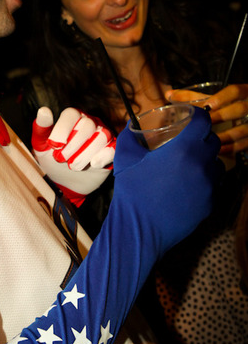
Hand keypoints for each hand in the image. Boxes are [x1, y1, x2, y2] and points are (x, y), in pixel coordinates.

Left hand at [32, 107, 115, 206]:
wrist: (64, 183)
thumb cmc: (52, 160)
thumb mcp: (41, 146)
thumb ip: (41, 128)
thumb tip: (44, 111)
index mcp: (72, 117)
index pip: (71, 114)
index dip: (62, 129)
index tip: (54, 146)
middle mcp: (89, 122)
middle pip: (88, 124)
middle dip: (73, 144)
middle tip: (60, 159)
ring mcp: (102, 136)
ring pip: (102, 136)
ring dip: (85, 153)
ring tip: (73, 166)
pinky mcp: (111, 151)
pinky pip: (114, 148)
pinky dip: (103, 156)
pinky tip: (93, 164)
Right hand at [112, 106, 221, 254]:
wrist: (138, 229)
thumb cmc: (131, 190)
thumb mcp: (125, 156)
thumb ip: (130, 135)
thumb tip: (133, 123)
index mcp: (183, 149)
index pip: (204, 121)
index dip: (198, 114)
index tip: (191, 116)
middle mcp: (201, 165)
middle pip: (213, 141)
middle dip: (202, 137)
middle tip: (187, 141)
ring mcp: (209, 186)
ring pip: (217, 164)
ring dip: (206, 160)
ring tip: (189, 164)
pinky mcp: (210, 203)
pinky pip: (214, 185)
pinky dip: (205, 180)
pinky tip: (188, 184)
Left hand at [166, 83, 247, 154]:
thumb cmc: (227, 106)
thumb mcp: (216, 98)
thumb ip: (194, 97)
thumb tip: (169, 95)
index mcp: (244, 92)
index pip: (236, 91)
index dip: (222, 97)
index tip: (208, 105)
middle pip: (239, 110)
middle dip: (221, 117)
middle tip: (204, 124)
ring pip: (243, 130)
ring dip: (224, 136)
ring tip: (207, 139)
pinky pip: (244, 144)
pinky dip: (230, 148)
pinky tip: (217, 150)